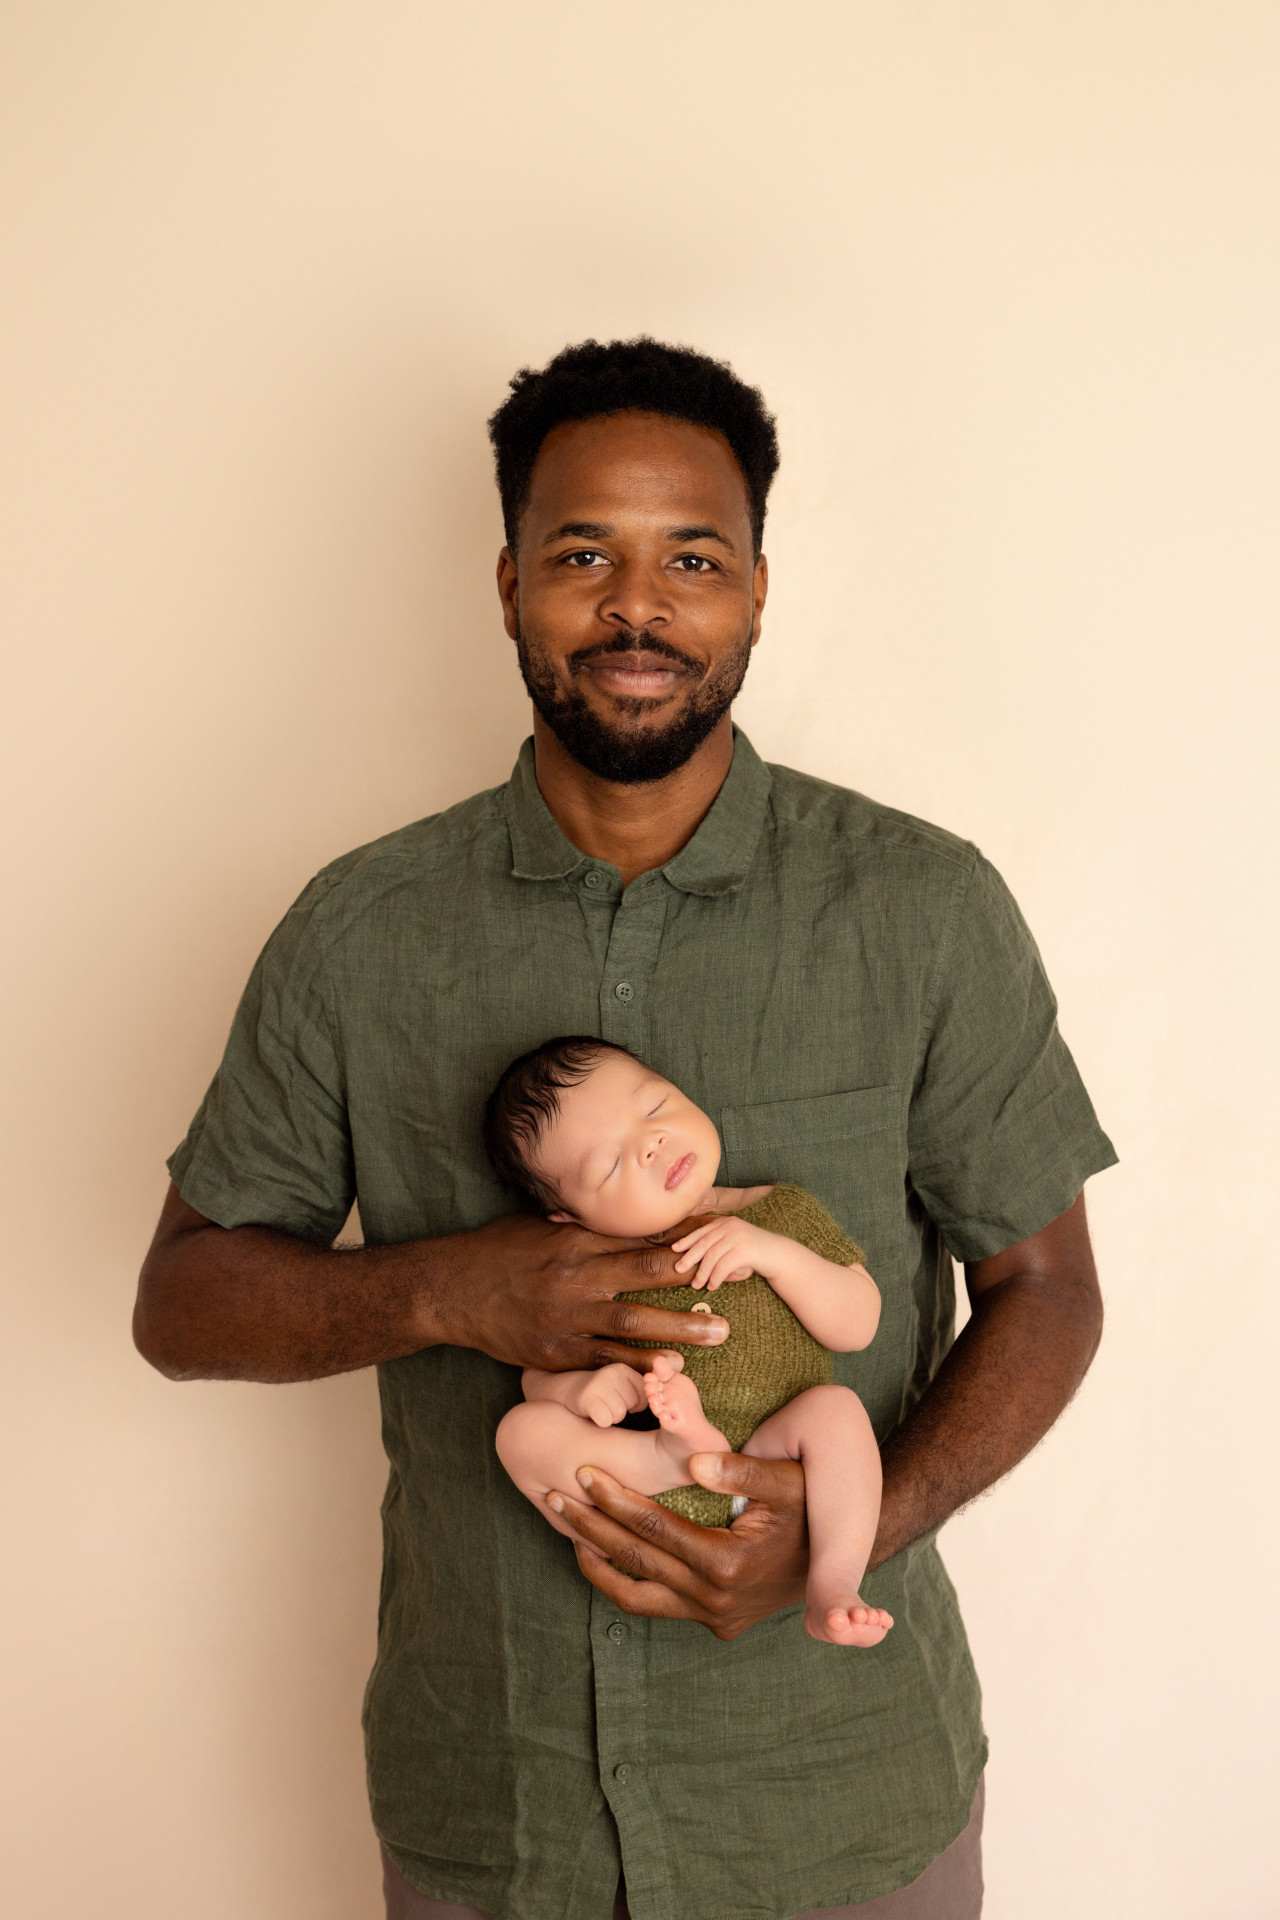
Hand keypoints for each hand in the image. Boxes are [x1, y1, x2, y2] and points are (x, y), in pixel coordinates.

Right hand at [447, 1213, 731, 1372]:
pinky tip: (671, 1374)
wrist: (450, 1290)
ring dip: (680, 1330)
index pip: (640, 1235)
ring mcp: (566, 1317)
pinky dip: (639, 1368)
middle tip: (737, 1279)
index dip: (684, 1235)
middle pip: (645, 1274)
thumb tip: (631, 1217)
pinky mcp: (555, 1353)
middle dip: (693, 1276)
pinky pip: (605, 1361)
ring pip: (633, 1324)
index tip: (721, 1233)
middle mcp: (576, 1277)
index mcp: (577, 1240)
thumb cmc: (499, 1251)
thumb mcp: (544, 1226)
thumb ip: (587, 1226)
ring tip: (720, 1333)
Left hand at [547, 1451, 807, 1639]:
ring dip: (595, 1560)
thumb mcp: (787, 1480)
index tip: (583, 1472)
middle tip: (554, 1493)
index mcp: (729, 1565)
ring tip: (565, 1527)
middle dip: (590, 1524)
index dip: (614, 1499)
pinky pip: (655, 1606)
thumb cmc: (812, 1504)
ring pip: (635, 1597)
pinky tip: (599, 1554)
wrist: (842, 1554)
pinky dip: (621, 1582)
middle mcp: (716, 1602)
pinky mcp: (714, 1624)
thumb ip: (743, 1470)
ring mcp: (713, 1619)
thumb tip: (693, 1462)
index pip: (654, 1529)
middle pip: (635, 1561)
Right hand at [569, 1360, 664, 1427]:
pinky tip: (592, 1414)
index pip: (646, 1395)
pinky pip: (604, 1420)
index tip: (621, 1399)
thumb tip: (680, 1362)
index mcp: (624, 1368)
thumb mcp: (623, 1385)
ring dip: (612, 1416)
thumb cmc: (602, 1394)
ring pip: (619, 1413)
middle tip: (609, 1403)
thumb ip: (648, 1382)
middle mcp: (612, 1371)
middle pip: (635, 1404)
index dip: (635, 1404)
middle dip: (624, 1409)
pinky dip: (600, 1421)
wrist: (565, 1394)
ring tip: (601, 1406)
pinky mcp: (586, 1398)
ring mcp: (598, 1383)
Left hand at [671, 1217, 769, 1289]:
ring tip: (697, 1285)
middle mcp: (731, 1226)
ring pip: (712, 1256)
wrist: (781, 1256)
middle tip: (678, 1269)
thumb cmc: (756, 1253)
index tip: (675, 1249)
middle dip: (690, 1256)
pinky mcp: (745, 1251)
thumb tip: (696, 1257)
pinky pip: (723, 1266)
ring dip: (702, 1273)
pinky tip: (712, 1286)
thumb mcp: (736, 1242)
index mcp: (727, 1222)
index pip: (703, 1231)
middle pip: (704, 1242)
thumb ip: (720, 1243)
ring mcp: (738, 1237)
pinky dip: (715, 1278)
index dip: (687, 1240)